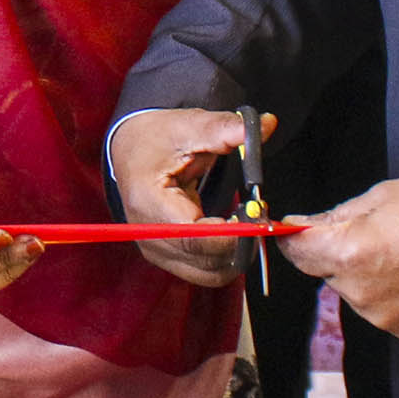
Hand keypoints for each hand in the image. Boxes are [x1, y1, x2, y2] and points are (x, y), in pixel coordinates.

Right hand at [105, 106, 258, 286]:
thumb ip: (227, 129)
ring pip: (211, 273)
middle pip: (206, 261)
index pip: (196, 237)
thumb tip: (267, 124)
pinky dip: (227, 257)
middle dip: (242, 243)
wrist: (131, 149)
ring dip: (237, 253)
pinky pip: (206, 271)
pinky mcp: (168, 256)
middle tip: (260, 213)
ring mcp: (156, 250)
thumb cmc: (158, 138)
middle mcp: (148, 234)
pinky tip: (234, 230)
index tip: (260, 215)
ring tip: (247, 220)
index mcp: (148, 202)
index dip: (234, 235)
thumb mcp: (191, 125)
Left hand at [280, 178, 398, 341]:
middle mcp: (360, 292)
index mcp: (349, 253)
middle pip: (328, 271)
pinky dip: (389, 294)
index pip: (297, 251)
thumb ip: (337, 216)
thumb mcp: (382, 198)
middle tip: (374, 234)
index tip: (294, 230)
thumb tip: (305, 224)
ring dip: (366, 275)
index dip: (293, 238)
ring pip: (354, 291)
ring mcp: (382, 316)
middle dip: (339, 253)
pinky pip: (380, 309)